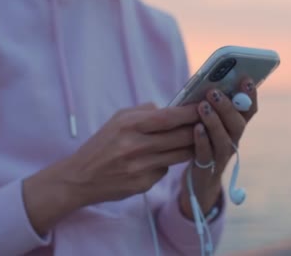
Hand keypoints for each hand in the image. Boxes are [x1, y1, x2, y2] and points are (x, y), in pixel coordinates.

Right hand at [24, 103, 199, 234]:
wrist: (80, 178)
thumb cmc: (102, 144)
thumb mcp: (118, 119)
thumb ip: (145, 111)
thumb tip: (173, 108)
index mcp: (129, 125)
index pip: (169, 117)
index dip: (191, 112)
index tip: (206, 105)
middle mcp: (135, 146)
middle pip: (180, 137)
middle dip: (199, 129)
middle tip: (210, 122)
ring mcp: (140, 168)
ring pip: (179, 155)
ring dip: (191, 146)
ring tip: (196, 139)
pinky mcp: (143, 184)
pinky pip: (166, 170)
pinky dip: (168, 163)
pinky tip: (162, 159)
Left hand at [179, 77, 258, 217]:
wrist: (200, 178)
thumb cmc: (202, 141)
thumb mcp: (209, 121)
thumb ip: (212, 105)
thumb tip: (207, 80)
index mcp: (235, 126)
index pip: (249, 110)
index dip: (250, 95)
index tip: (246, 79)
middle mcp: (233, 140)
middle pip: (237, 124)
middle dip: (227, 107)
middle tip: (214, 92)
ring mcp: (222, 155)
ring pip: (223, 139)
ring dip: (214, 121)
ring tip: (203, 106)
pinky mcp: (207, 167)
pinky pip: (206, 154)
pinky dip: (202, 141)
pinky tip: (196, 128)